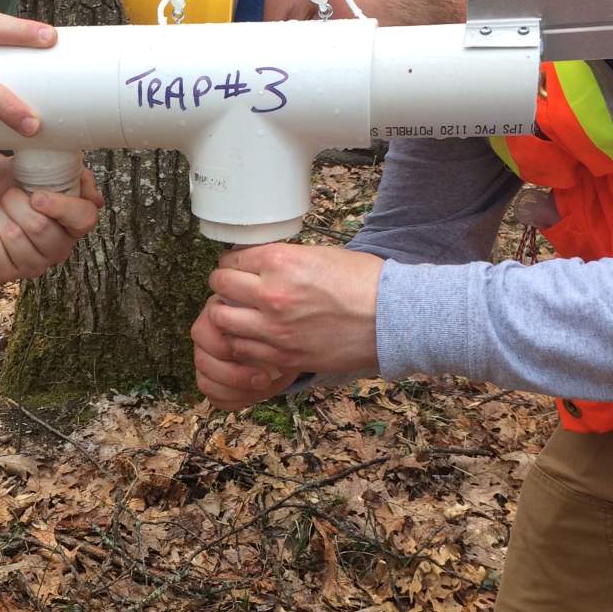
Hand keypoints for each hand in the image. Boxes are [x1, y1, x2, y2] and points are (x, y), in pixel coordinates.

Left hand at [0, 157, 102, 281]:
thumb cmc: (7, 184)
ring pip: (13, 236)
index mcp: (72, 221)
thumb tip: (91, 193)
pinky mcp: (4, 274)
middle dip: (15, 202)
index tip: (37, 195)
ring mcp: (31, 265)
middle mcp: (58, 249)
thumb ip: (65, 171)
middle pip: (41, 228)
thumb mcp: (33, 166)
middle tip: (8, 196)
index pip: (85, 219)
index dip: (62, 207)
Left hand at [193, 243, 382, 402]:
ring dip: (227, 314)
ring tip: (240, 313)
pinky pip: (241, 348)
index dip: (233, 263)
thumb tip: (257, 264)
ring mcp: (274, 329)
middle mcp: (270, 295)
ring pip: (221, 319)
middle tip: (233, 288)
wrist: (392, 318)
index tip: (237, 268)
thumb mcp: (319, 255)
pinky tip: (254, 336)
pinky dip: (242, 341)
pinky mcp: (283, 356)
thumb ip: (283, 260)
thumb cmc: (364, 282)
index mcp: (280, 262)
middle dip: (224, 285)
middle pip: (219, 286)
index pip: (231, 260)